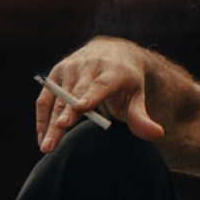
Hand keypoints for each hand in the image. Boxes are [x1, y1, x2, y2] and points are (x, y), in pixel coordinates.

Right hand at [35, 38, 162, 151]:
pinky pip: (46, 98)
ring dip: (50, 123)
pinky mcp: (57, 72)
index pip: (101, 84)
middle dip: (65, 116)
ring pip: (58, 98)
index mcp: (114, 71)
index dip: (91, 95)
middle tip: (56, 138)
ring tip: (46, 147)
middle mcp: (90, 66)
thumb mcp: (138, 98)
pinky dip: (42, 118)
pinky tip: (42, 138)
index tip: (81, 107)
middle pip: (75, 95)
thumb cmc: (127, 83)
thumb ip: (143, 118)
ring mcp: (71, 67)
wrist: (114, 52)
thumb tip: (158, 135)